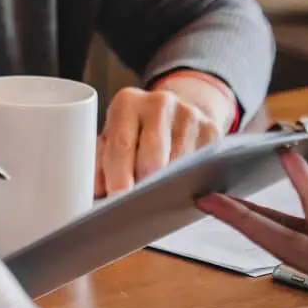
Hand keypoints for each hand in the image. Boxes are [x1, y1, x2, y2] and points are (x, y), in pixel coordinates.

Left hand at [96, 72, 234, 196]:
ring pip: (178, 166)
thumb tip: (95, 193)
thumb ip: (99, 162)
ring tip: (157, 196)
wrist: (173, 111)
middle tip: (136, 205)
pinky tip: (180, 186)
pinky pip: (201, 167)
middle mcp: (160, 103)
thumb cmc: (135, 131)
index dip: (118, 177)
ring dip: (167, 187)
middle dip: (143, 186)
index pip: (121, 144)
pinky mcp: (212, 130)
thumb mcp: (113, 138)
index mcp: (127, 102)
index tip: (117, 199)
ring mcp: (189, 115)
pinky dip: (189, 182)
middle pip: (152, 158)